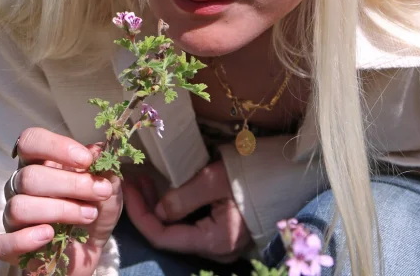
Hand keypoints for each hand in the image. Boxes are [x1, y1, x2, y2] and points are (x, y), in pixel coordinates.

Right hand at [0, 128, 122, 275]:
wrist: (90, 250)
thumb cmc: (95, 209)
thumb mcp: (108, 187)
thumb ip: (102, 168)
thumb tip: (97, 150)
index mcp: (41, 162)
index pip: (31, 140)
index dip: (56, 146)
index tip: (86, 160)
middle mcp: (21, 185)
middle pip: (30, 176)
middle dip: (71, 184)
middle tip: (100, 192)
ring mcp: (12, 216)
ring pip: (20, 206)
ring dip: (60, 210)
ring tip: (88, 215)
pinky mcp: (9, 247)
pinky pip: (3, 243)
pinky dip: (26, 239)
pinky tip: (50, 235)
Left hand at [123, 160, 251, 262]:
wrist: (292, 171)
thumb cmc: (255, 173)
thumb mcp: (215, 179)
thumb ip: (184, 197)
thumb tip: (157, 210)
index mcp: (215, 240)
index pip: (163, 237)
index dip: (140, 214)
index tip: (128, 187)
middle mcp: (217, 248)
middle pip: (170, 234)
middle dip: (147, 208)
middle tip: (134, 179)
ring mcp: (222, 240)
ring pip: (180, 229)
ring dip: (159, 205)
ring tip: (146, 180)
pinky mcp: (226, 227)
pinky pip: (192, 223)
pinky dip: (176, 206)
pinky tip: (167, 187)